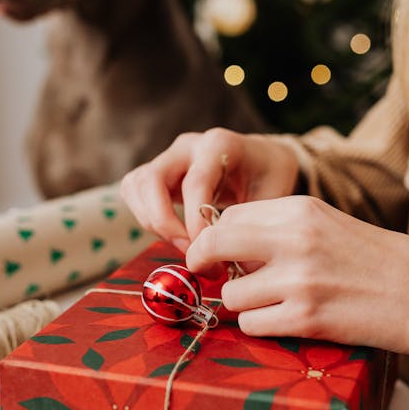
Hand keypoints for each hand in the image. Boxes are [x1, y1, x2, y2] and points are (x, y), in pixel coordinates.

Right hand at [120, 127, 299, 251]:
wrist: (263, 158)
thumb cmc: (269, 175)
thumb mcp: (274, 193)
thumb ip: (254, 221)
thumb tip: (239, 264)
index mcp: (219, 145)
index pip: (194, 183)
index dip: (194, 222)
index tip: (205, 251)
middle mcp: (188, 145)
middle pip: (152, 179)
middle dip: (163, 222)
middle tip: (188, 252)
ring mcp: (169, 156)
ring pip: (137, 185)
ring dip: (151, 221)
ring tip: (183, 245)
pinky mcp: (157, 170)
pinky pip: (133, 190)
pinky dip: (144, 216)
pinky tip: (172, 233)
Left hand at [186, 196, 408, 355]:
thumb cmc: (374, 260)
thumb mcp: (326, 224)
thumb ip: (279, 228)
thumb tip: (225, 244)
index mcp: (300, 209)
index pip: (228, 216)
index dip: (215, 237)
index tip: (216, 252)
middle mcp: (295, 240)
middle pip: (214, 245)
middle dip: (204, 263)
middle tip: (210, 275)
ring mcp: (299, 281)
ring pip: (231, 295)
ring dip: (243, 304)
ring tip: (271, 303)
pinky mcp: (306, 319)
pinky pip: (252, 325)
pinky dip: (260, 326)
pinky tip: (284, 321)